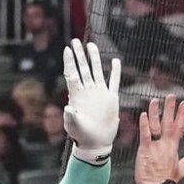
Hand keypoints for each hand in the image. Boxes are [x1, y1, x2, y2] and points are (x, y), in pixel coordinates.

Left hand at [62, 39, 120, 165]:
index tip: (67, 49)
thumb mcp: (74, 126)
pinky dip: (115, 72)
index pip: (72, 74)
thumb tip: (68, 107)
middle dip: (79, 55)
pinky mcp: (111, 98)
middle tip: (75, 41)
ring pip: (97, 71)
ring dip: (94, 58)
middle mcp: (88, 91)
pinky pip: (114, 82)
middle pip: (83, 68)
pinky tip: (115, 61)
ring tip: (91, 45)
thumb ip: (71, 117)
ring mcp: (99, 93)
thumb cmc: (82, 135)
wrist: (95, 142)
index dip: (70, 61)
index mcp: (77, 95)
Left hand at [135, 94, 183, 183]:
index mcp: (173, 148)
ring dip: (155, 112)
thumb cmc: (167, 182)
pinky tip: (143, 115)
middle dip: (170, 109)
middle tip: (171, 96)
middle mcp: (165, 144)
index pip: (179, 127)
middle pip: (169, 123)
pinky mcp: (145, 150)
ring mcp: (155, 146)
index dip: (182, 115)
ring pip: (156, 126)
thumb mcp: (181, 169)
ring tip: (155, 100)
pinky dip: (144, 125)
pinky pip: (145, 135)